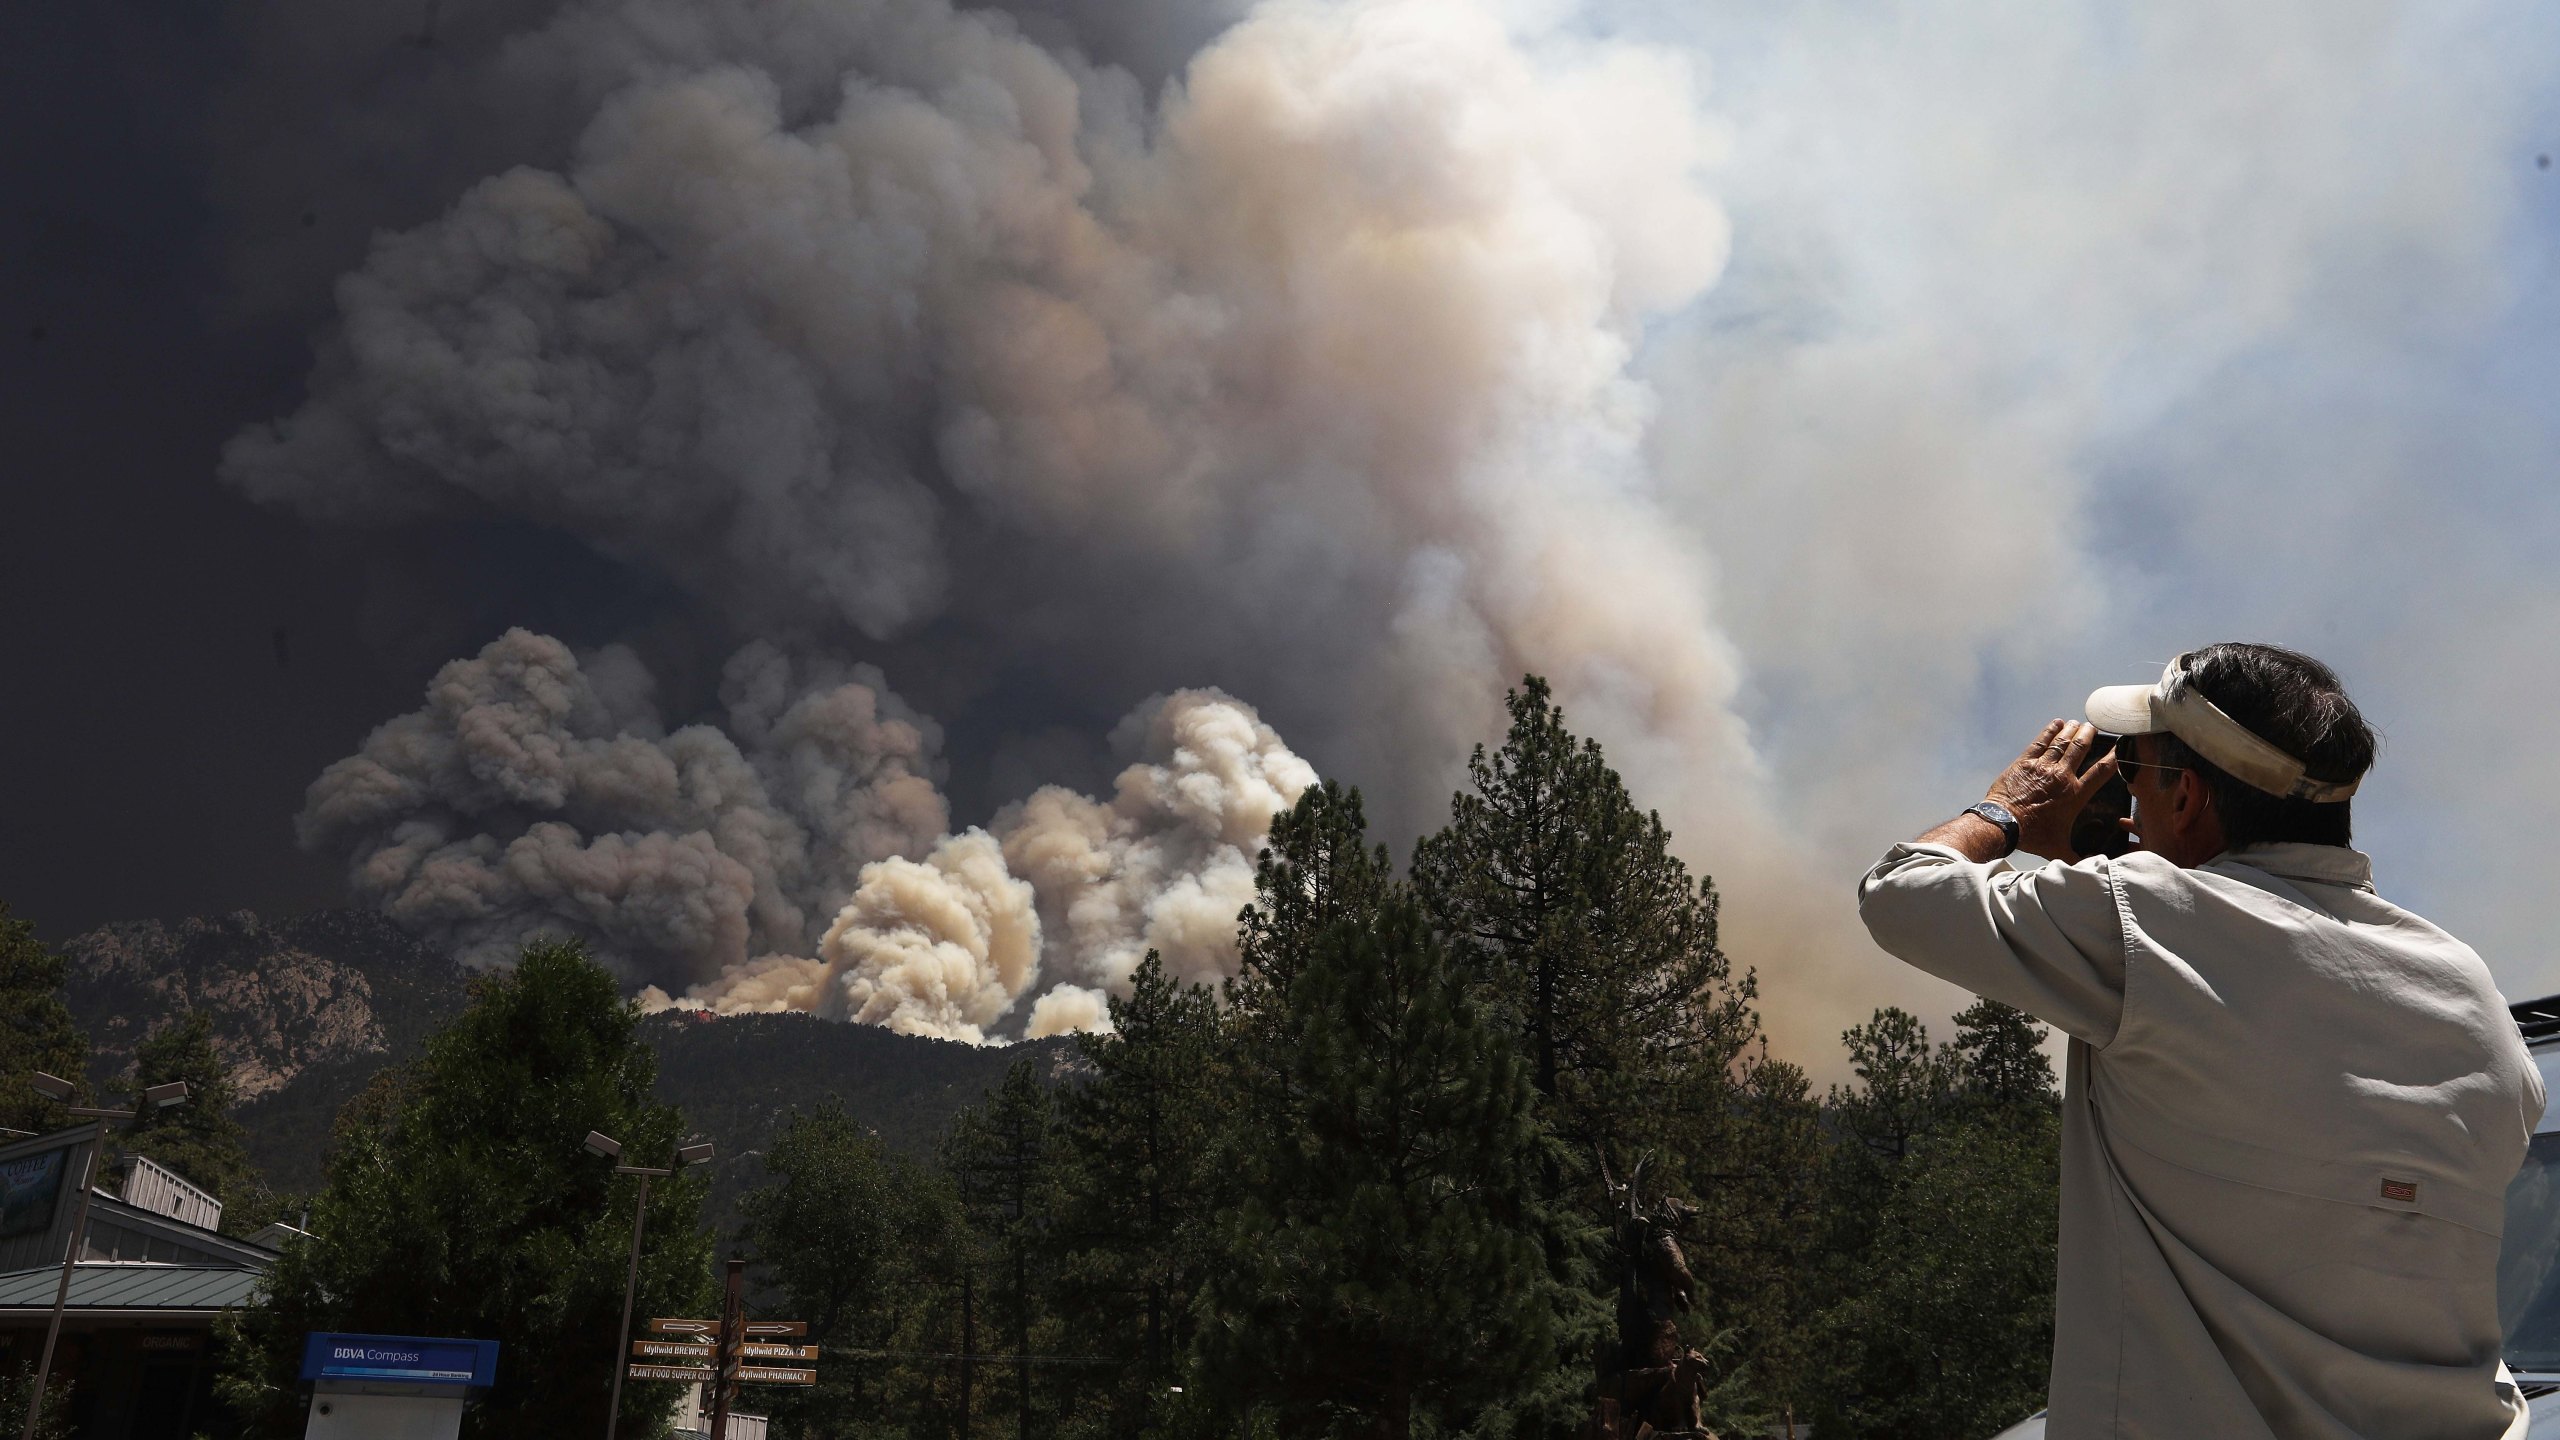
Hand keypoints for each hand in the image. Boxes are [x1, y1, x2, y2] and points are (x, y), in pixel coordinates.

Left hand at [1987, 720, 2119, 860]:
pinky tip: (2055, 723)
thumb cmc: (2032, 837)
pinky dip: (2048, 731)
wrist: (2003, 824)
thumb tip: (2096, 866)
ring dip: (2070, 731)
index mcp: (2075, 794)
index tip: (2120, 747)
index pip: (2101, 772)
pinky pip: (2039, 743)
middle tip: (2093, 727)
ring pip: (2061, 743)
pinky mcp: (2024, 763)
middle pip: (2080, 749)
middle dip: (2089, 736)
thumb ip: (2079, 857)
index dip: (2113, 757)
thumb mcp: (2059, 849)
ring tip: (2077, 723)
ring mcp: (2042, 767)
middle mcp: (2061, 777)